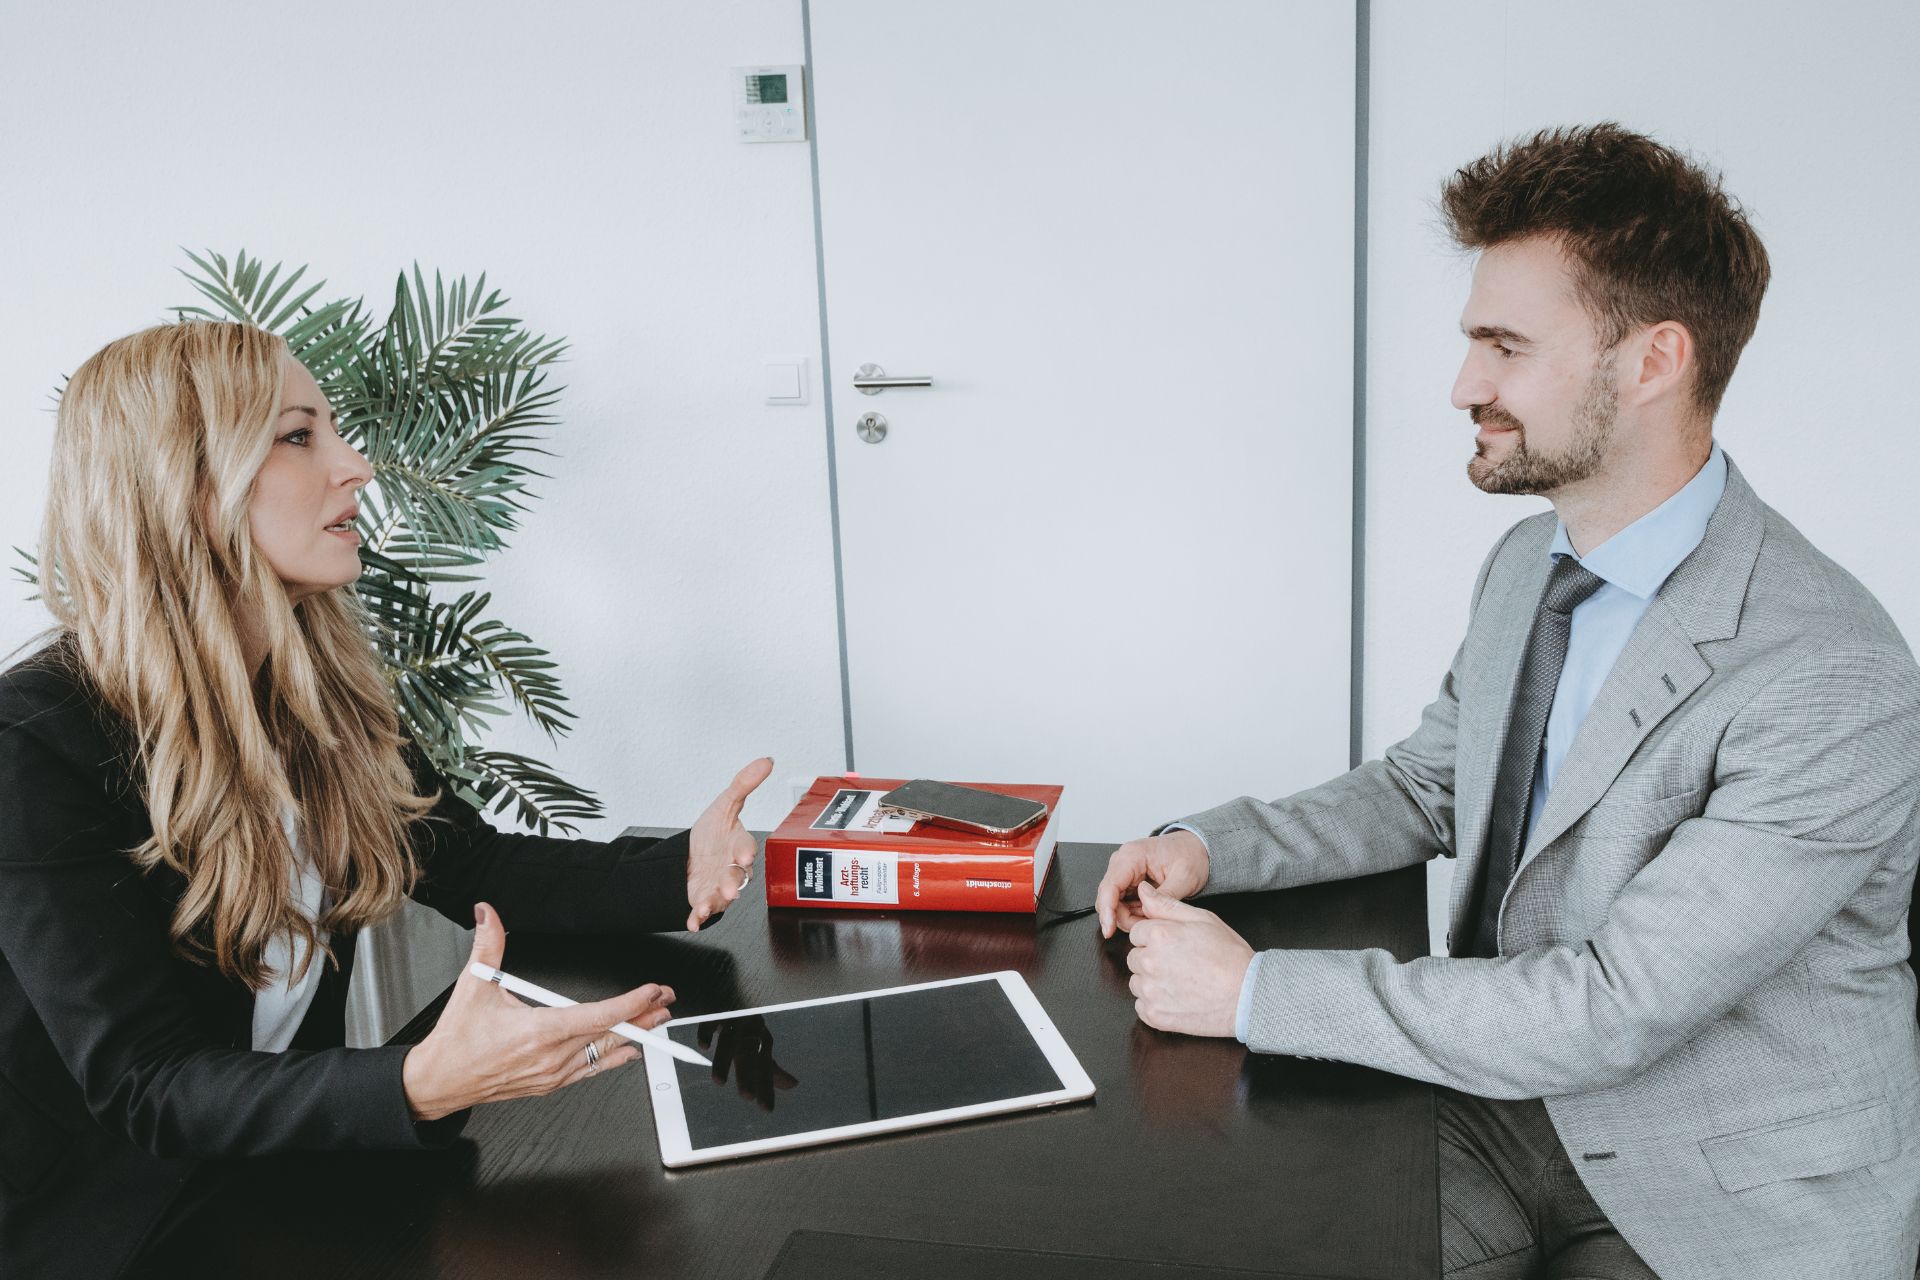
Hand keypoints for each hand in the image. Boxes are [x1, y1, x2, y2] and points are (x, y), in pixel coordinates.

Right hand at [401, 902, 674, 1121]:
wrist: (439, 1081)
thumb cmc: (457, 1041)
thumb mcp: (473, 986)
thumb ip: (489, 945)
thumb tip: (489, 914)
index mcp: (539, 1031)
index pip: (599, 1015)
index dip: (632, 1003)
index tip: (652, 991)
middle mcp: (551, 1056)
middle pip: (611, 1035)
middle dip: (644, 1017)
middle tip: (667, 1002)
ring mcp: (552, 1074)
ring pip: (604, 1055)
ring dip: (634, 1037)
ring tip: (657, 1022)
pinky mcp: (549, 1085)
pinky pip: (590, 1071)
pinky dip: (612, 1059)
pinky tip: (627, 1052)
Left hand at [686, 757, 773, 930]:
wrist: (692, 858)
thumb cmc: (713, 834)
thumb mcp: (724, 805)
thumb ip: (743, 784)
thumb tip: (766, 760)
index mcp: (738, 844)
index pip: (745, 846)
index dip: (745, 851)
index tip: (744, 855)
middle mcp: (731, 867)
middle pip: (735, 876)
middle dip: (732, 882)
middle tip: (730, 889)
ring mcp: (719, 886)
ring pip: (721, 896)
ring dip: (715, 902)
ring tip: (706, 905)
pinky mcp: (705, 900)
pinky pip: (704, 911)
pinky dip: (699, 918)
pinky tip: (693, 922)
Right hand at [698, 1015, 799, 1110]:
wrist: (731, 987)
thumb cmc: (746, 1019)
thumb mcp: (759, 1042)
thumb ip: (771, 1066)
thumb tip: (793, 1085)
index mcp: (759, 1037)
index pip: (764, 1064)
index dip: (766, 1085)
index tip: (766, 1109)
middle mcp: (748, 1028)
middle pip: (748, 1053)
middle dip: (747, 1074)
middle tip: (747, 1097)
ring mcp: (731, 1017)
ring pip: (729, 1038)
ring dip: (724, 1058)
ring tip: (719, 1081)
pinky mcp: (713, 1008)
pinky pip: (710, 1018)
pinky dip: (708, 1030)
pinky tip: (704, 1045)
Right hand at [1095, 828, 1209, 937]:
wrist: (1195, 848)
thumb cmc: (1190, 855)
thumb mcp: (1184, 878)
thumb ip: (1164, 896)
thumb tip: (1148, 912)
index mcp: (1132, 856)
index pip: (1109, 887)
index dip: (1106, 911)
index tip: (1109, 930)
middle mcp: (1123, 862)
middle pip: (1108, 898)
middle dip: (1122, 918)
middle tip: (1145, 928)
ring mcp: (1124, 871)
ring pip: (1113, 903)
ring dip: (1129, 916)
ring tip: (1153, 919)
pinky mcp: (1128, 880)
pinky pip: (1123, 902)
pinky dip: (1134, 912)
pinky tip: (1150, 914)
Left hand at [1125, 882, 1251, 1037]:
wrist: (1248, 996)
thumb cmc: (1229, 956)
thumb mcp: (1202, 919)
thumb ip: (1167, 905)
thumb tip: (1144, 891)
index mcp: (1159, 935)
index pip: (1137, 933)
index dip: (1155, 938)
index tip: (1174, 945)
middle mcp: (1150, 962)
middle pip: (1134, 957)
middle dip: (1152, 958)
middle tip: (1180, 964)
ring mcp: (1151, 991)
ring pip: (1136, 982)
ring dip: (1151, 981)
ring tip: (1180, 981)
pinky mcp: (1155, 1015)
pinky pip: (1142, 1006)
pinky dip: (1155, 1003)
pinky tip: (1177, 998)